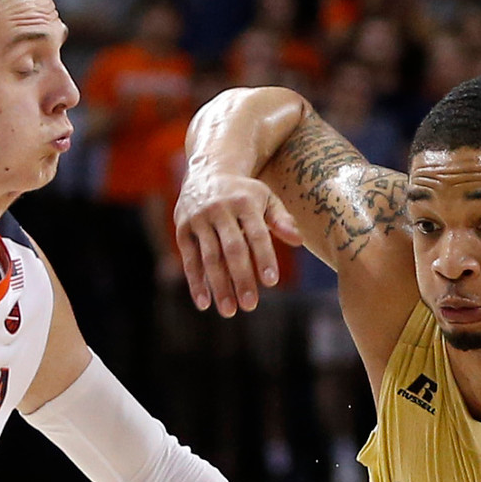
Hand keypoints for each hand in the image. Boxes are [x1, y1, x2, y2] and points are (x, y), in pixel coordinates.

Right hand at [173, 169, 300, 316]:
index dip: (264, 257)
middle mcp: (219, 208)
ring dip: (219, 286)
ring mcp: (198, 218)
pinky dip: (195, 281)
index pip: (257, 233)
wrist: (208, 170)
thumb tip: (299, 240)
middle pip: (232, 248)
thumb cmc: (244, 193)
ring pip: (209, 256)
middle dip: (241, 278)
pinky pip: (189, 258)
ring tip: (229, 311)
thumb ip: (281, 219)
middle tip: (250, 305)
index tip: (271, 283)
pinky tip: (204, 303)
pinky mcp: (182, 227)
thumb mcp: (266, 199)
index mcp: (245, 201)